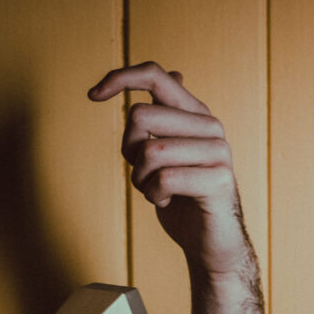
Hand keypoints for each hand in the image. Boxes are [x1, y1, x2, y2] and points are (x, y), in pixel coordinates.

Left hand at [88, 62, 250, 276]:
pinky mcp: (220, 180)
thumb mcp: (168, 151)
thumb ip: (166, 117)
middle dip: (129, 149)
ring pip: (151, 150)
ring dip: (141, 178)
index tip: (93, 95)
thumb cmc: (185, 197)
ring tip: (158, 190)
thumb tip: (175, 72)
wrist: (212, 242)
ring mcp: (219, 152)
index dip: (119, 78)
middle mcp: (211, 127)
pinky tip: (168, 201)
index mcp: (196, 114)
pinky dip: (154, 195)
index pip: (156, 75)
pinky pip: (164, 178)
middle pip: (140, 115)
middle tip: (144, 172)